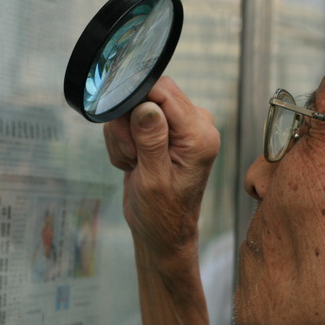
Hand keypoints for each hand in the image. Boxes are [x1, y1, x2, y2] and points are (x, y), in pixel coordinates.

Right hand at [104, 77, 219, 257]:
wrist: (161, 233)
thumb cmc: (162, 214)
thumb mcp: (154, 179)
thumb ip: (151, 140)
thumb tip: (146, 106)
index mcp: (200, 133)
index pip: (164, 91)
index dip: (137, 104)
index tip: (129, 133)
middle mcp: (194, 125)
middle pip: (147, 95)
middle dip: (129, 125)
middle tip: (134, 157)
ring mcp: (179, 128)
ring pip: (133, 109)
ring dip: (124, 138)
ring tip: (135, 164)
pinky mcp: (163, 133)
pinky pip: (131, 122)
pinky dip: (124, 143)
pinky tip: (134, 164)